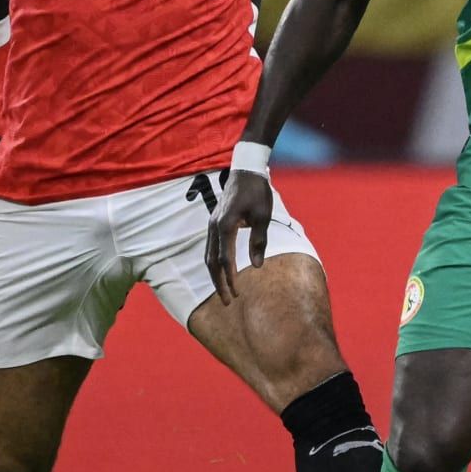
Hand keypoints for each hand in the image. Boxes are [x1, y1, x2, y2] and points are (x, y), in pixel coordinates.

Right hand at [203, 170, 273, 304]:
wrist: (246, 169)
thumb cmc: (257, 192)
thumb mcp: (263, 216)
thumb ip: (258, 241)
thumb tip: (255, 266)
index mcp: (225, 225)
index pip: (224, 258)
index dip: (229, 278)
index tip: (236, 293)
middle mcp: (214, 226)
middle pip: (211, 261)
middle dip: (219, 283)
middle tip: (228, 302)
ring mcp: (212, 224)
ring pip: (208, 256)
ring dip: (215, 275)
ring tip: (224, 292)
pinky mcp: (214, 222)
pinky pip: (210, 248)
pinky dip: (214, 264)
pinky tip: (222, 273)